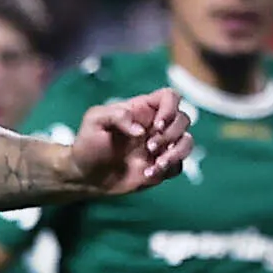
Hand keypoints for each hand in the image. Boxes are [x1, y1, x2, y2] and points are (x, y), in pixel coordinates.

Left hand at [62, 88, 190, 196]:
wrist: (85, 175)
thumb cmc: (88, 143)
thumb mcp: (95, 121)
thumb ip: (117, 116)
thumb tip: (141, 130)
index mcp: (143, 109)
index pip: (170, 97)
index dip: (171, 107)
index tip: (157, 124)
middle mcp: (156, 126)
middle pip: (184, 119)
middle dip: (170, 134)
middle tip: (149, 147)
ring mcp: (161, 147)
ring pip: (187, 143)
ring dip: (176, 153)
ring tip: (156, 165)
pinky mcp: (161, 167)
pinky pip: (178, 166)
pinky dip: (168, 169)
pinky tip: (148, 174)